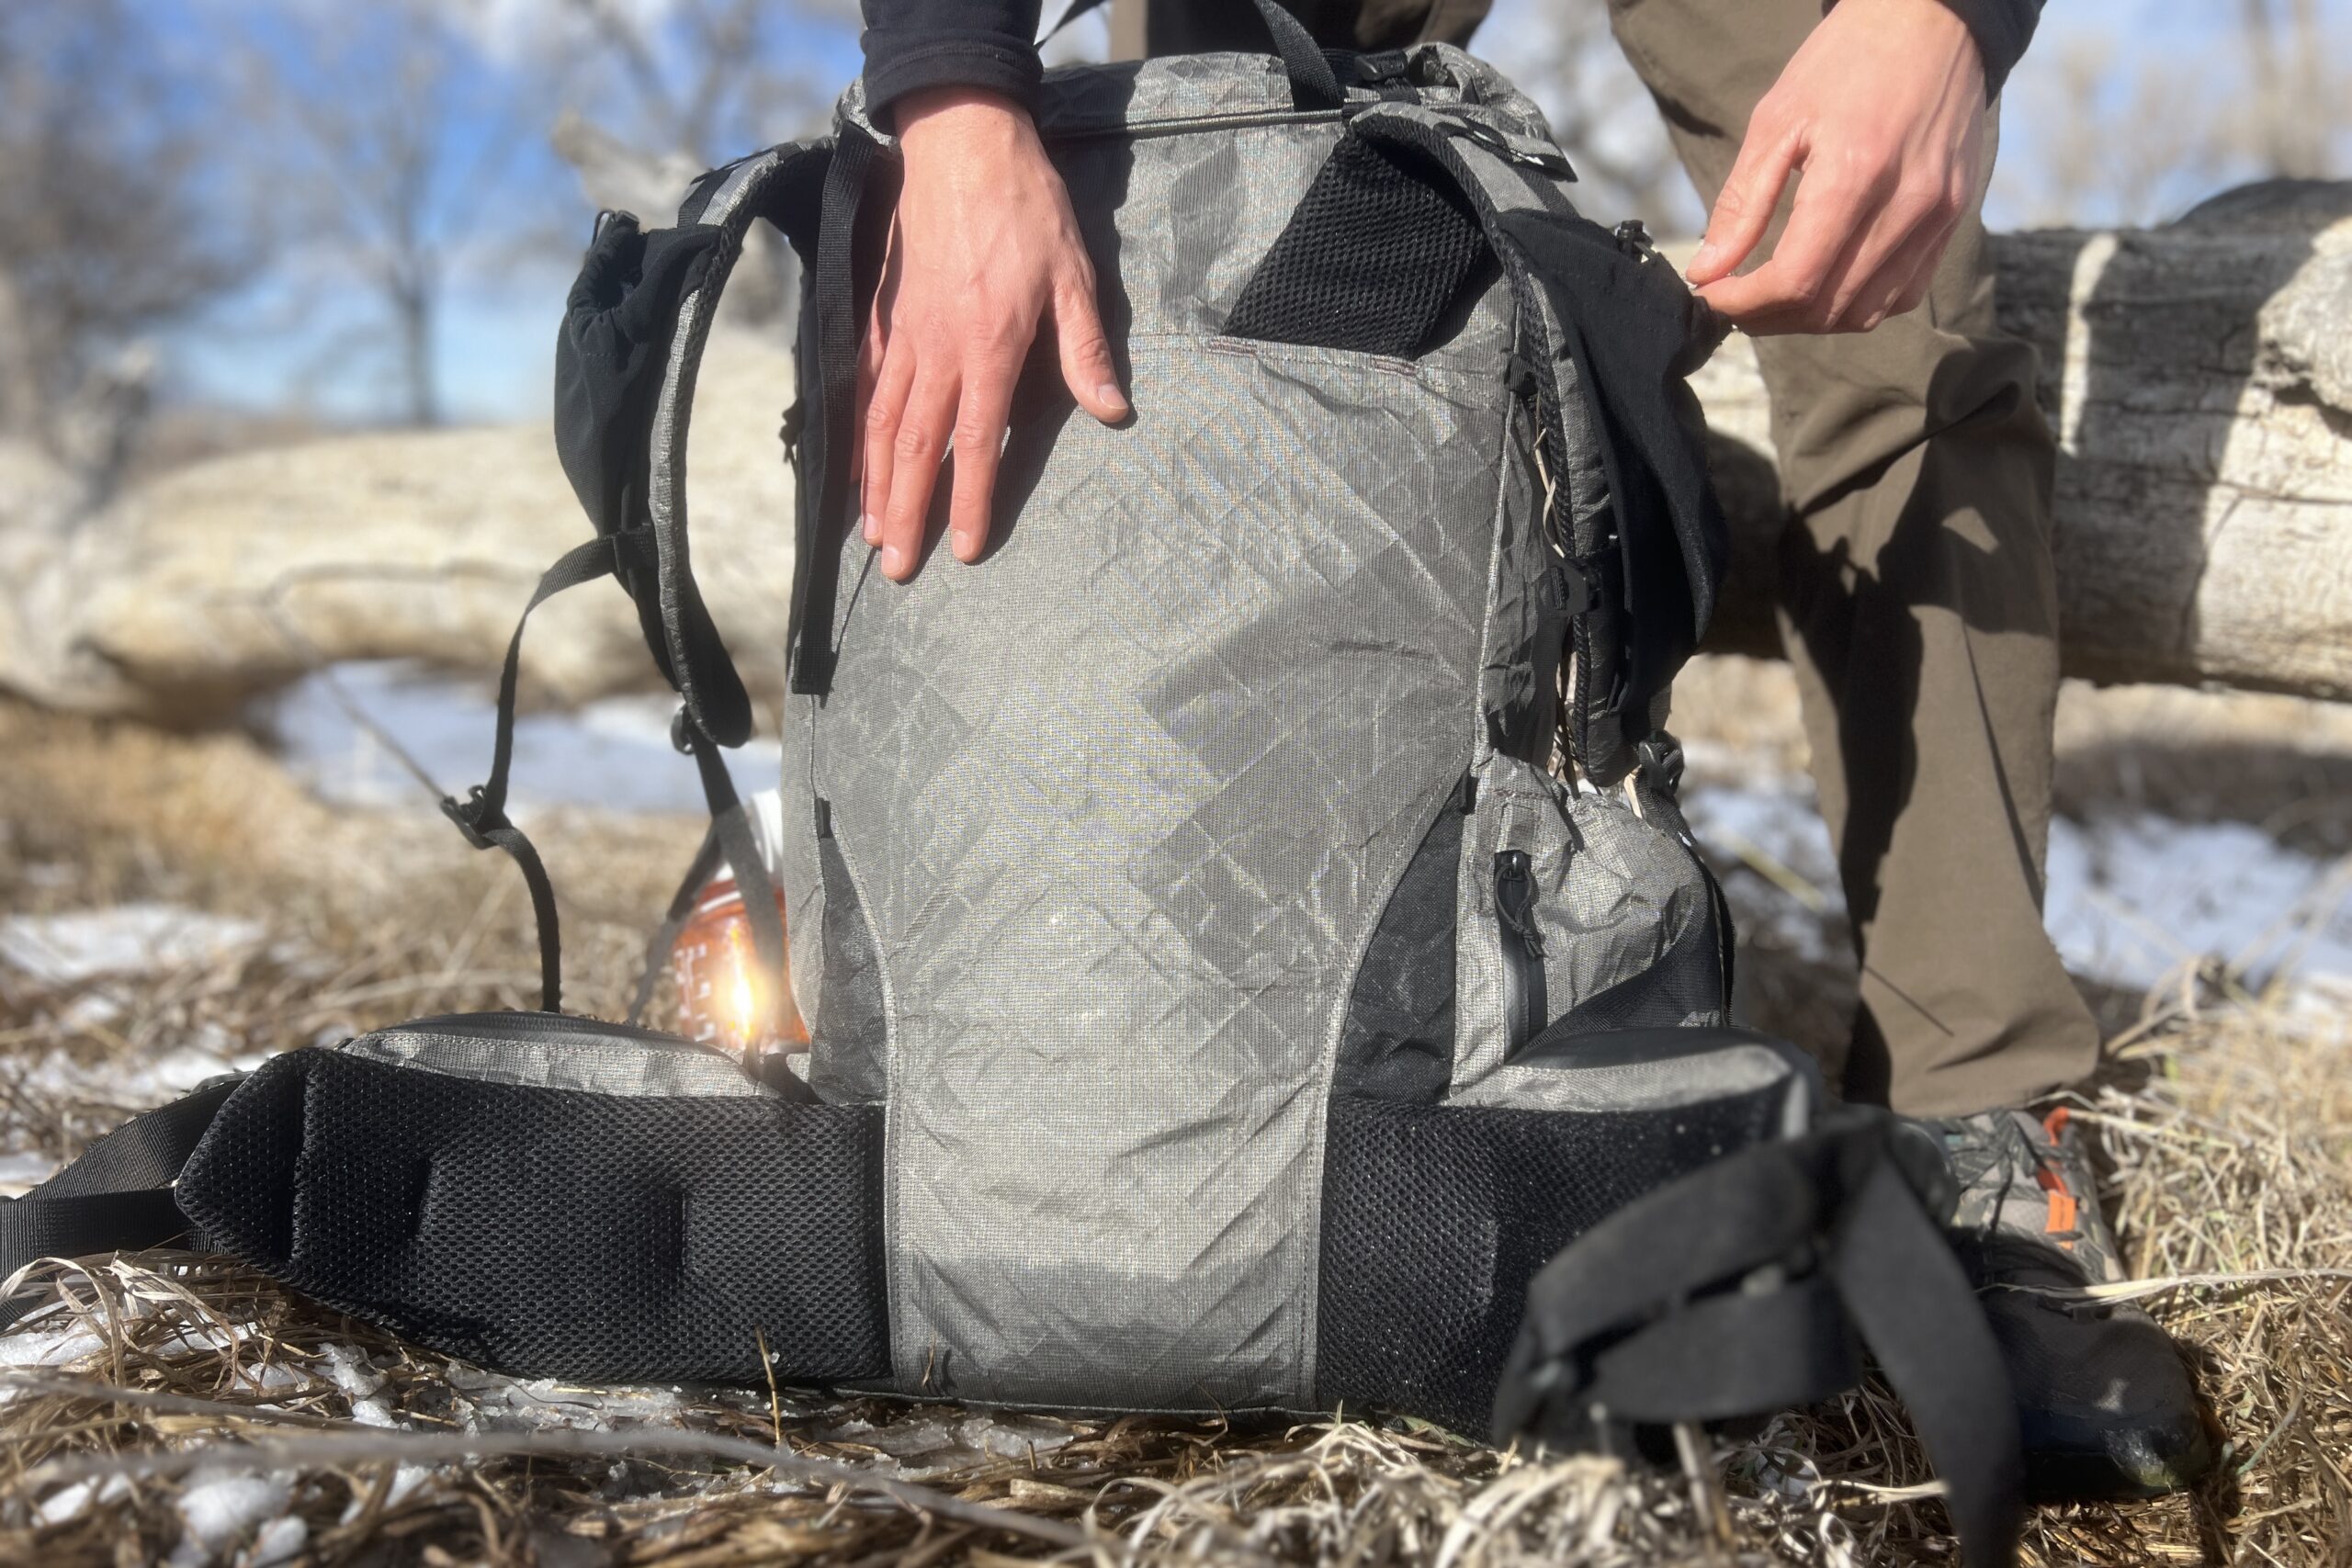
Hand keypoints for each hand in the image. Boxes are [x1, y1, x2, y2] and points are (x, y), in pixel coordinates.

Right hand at [856, 88, 1127, 581]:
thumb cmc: (1026, 208)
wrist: (963, 145)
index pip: (975, 443)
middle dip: (906, 512)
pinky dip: (860, 428)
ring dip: (876, 482)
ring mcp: (905, 333)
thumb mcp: (1074, 274)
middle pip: (917, 448)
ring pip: (884, 422)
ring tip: (872, 531)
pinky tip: (858, 459)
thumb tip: (1112, 411)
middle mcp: (939, 351)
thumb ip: (1085, 349)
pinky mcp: (886, 313)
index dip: (967, 500)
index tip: (959, 548)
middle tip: (895, 568)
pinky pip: (869, 382)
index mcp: (989, 348)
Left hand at [1685, 0, 1986, 334]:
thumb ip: (1743, 203)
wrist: (1931, 21)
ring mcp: (1938, 216)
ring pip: (1867, 312)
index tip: (1712, 295)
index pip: (1796, 280)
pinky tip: (1826, 284)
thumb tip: (1708, 270)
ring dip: (1812, 320)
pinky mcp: (1954, 218)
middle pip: (1829, 307)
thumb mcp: (1777, 120)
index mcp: (1856, 175)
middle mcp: (1907, 204)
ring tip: (1774, 298)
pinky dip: (1859, 304)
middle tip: (1734, 300)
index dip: (1745, 303)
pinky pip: (1905, 292)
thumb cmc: (1846, 61)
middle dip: (1770, 317)